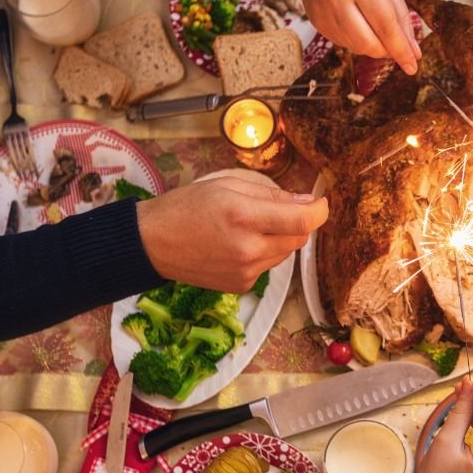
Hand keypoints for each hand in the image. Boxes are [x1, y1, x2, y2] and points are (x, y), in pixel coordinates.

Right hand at [135, 174, 327, 292]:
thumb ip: (270, 194)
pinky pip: (267, 267)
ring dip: (279, 238)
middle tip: (277, 210)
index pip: (302, 220)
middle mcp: (249, 249)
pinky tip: (237, 245)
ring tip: (249, 227)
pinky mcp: (242, 286)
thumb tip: (306, 202)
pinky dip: (262, 254)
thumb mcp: (228, 186)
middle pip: (298, 239)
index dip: (319, 211)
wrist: (152, 243)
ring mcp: (246, 272)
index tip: (320, 202)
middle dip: (296, 222)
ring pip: (284, 253)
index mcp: (245, 217)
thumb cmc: (187, 207)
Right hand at [297, 0, 420, 74]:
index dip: (401, 50)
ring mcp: (323, 10)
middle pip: (368, 43)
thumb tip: (412, 49)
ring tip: (375, 26)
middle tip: (395, 44)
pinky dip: (356, 41)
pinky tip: (358, 23)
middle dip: (386, 51)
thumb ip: (400, 13)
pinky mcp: (315, 20)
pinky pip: (341, 43)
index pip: (385, 26)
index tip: (412, 66)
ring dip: (372, 46)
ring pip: (354, 47)